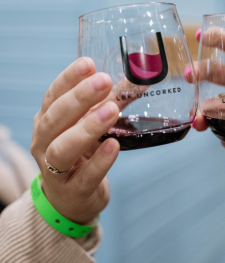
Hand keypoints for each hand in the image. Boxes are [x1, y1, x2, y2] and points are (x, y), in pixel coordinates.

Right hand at [30, 58, 119, 224]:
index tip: (88, 63)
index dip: (69, 78)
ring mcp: (55, 170)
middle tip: (103, 81)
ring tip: (111, 110)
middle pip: (56, 117)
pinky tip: (114, 145)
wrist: (71, 199)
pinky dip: (100, 161)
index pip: (54, 95)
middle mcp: (45, 142)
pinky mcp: (72, 191)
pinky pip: (85, 176)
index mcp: (48, 120)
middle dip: (80, 97)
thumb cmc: (81, 153)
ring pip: (63, 147)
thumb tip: (141, 78)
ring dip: (87, 127)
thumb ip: (113, 100)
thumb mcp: (92, 123)